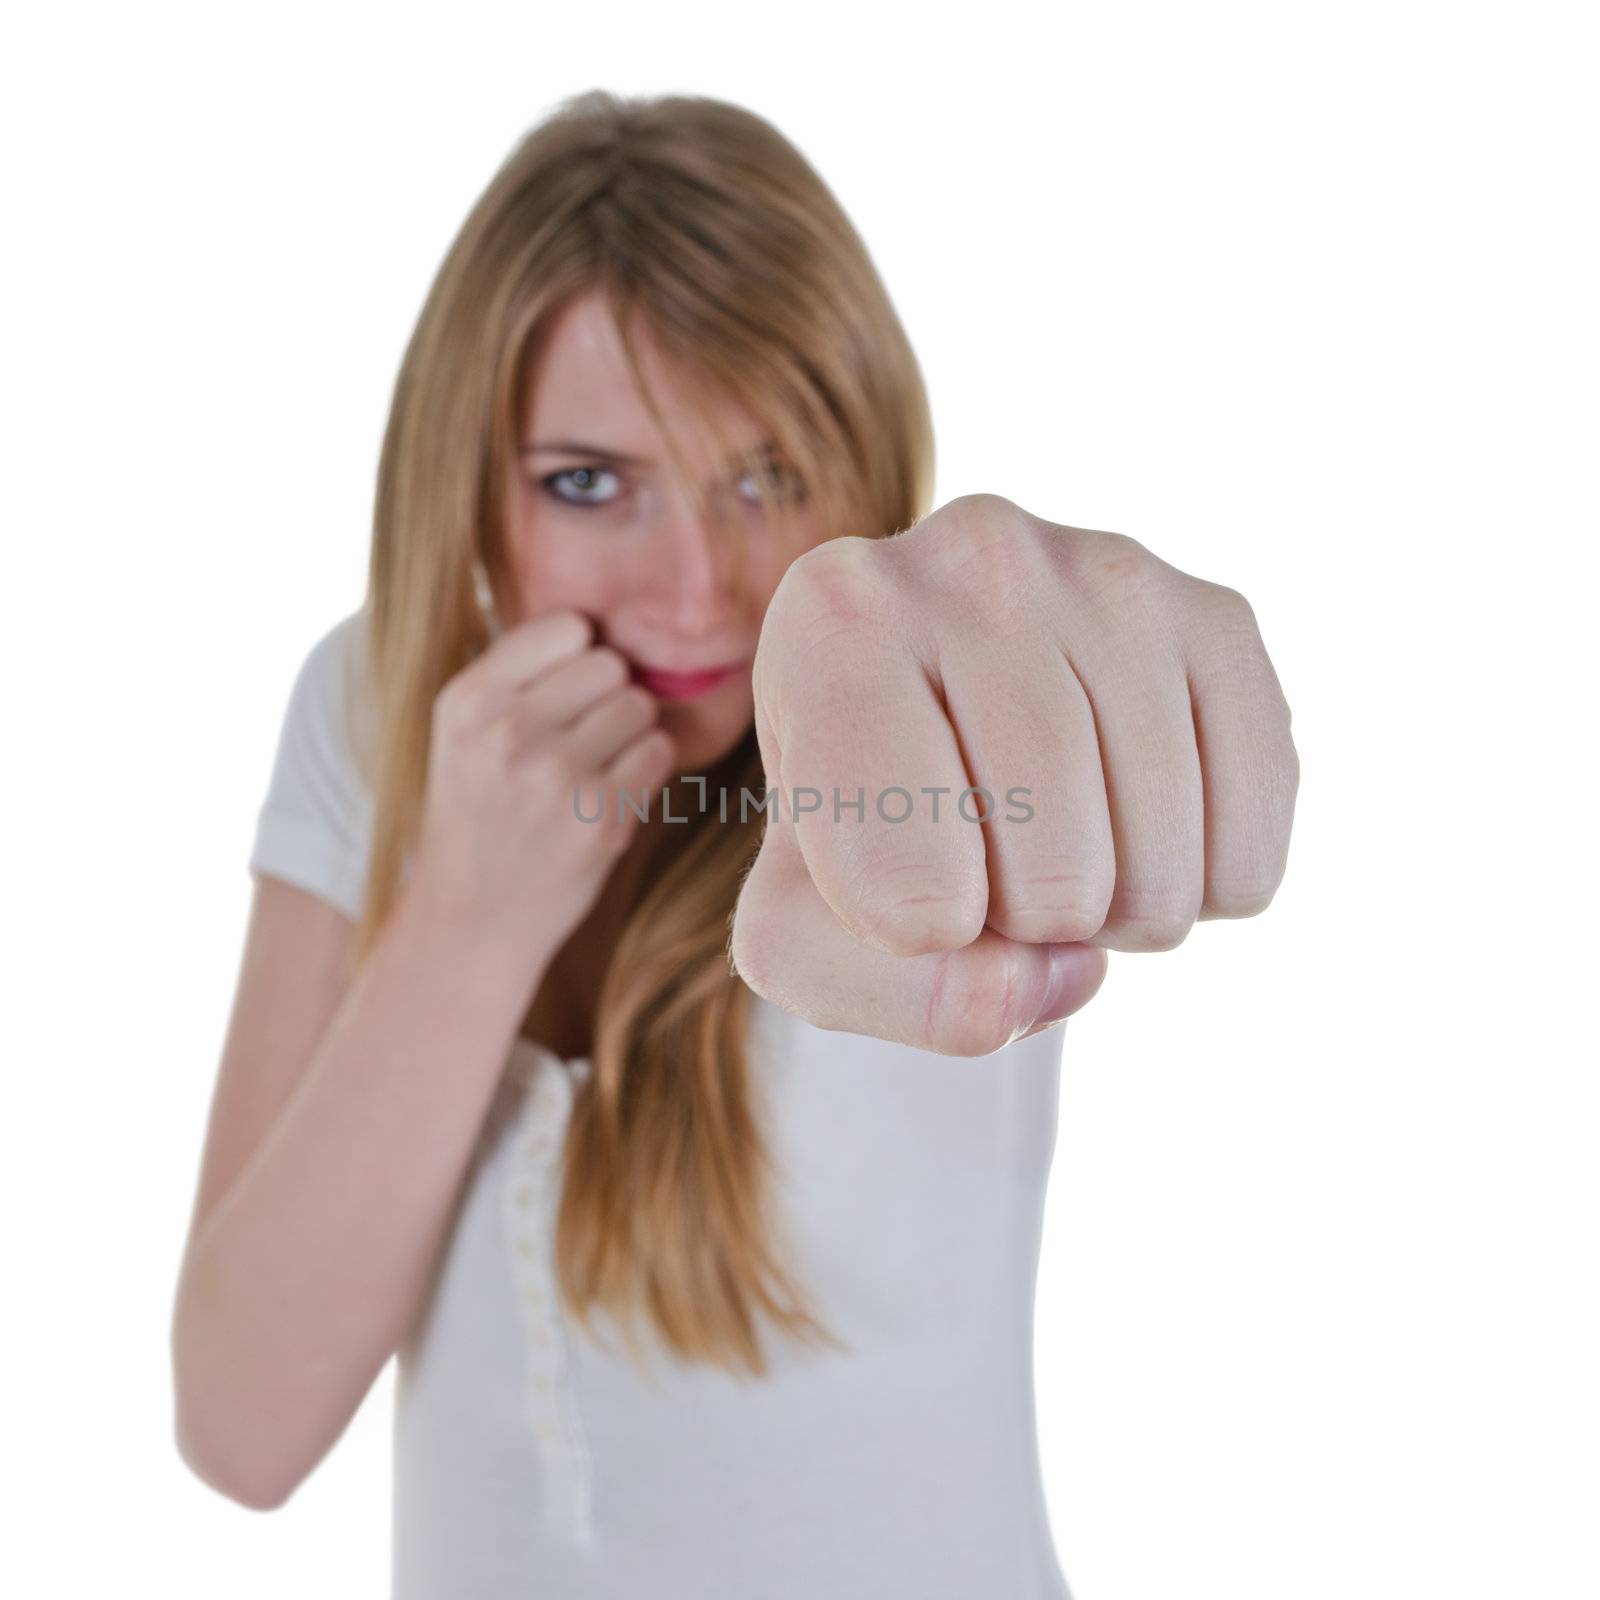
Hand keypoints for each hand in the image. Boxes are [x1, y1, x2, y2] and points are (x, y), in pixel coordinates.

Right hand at [409, 609, 676, 961]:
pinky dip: (646, 770)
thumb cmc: (479, 811)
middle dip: (607, 696)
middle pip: (610, 665)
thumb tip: (603, 624)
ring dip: (630, 733)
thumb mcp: (463, 732)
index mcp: (467, 700)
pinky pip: (659, 753)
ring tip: (591, 768)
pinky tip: (610, 795)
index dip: (578, 657)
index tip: (562, 693)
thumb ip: (519, 673)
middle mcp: (507, 731)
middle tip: (579, 738)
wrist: (471, 918)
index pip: (568, 627)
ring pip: (640, 706)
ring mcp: (555, 776)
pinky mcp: (600, 820)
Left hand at [730, 494, 1298, 1055]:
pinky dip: (1199, 890)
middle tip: (989, 860)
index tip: (892, 882)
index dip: (911, 936)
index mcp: (832, 621)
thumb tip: (1062, 970)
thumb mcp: (803, 932)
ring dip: (1114, 915)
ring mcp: (1110, 574)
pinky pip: (1248, 848)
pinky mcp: (1217, 615)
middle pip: (1053, 882)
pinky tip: (1138, 824)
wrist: (949, 720)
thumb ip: (885, 993)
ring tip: (1060, 840)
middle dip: (1023, 927)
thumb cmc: (860, 826)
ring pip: (1157, 871)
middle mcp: (973, 555)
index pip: (901, 883)